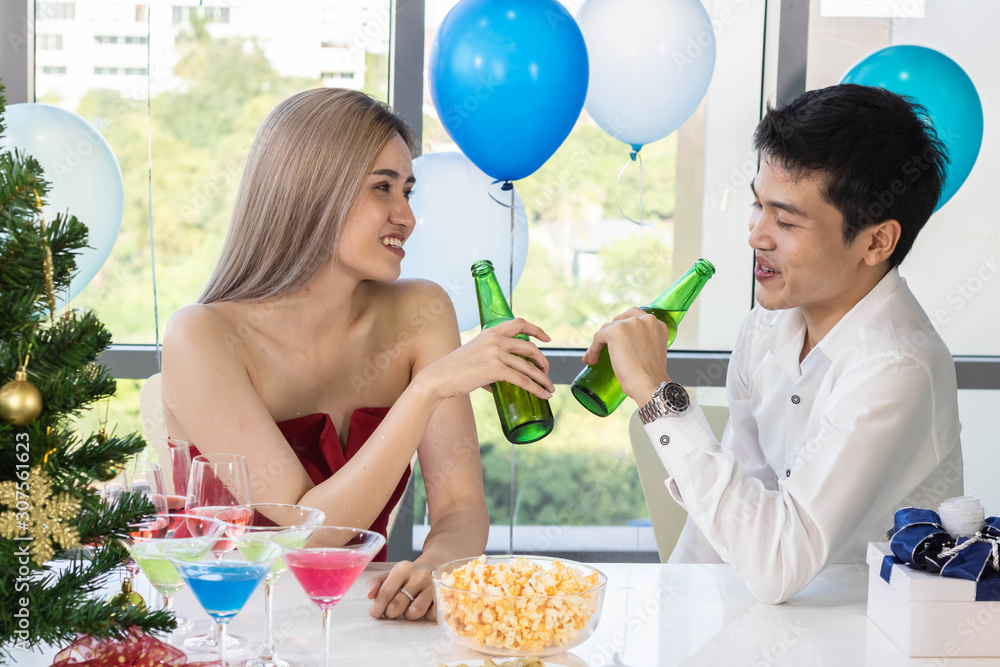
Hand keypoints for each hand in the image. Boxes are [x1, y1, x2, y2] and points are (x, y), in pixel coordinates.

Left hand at [366, 560, 434, 620]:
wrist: (435, 565)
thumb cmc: (409, 575)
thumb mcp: (391, 574)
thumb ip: (376, 583)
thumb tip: (369, 595)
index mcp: (403, 568)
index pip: (384, 593)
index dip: (377, 608)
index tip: (375, 614)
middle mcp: (419, 575)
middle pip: (397, 605)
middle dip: (391, 613)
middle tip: (391, 611)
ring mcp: (433, 586)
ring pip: (414, 612)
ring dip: (408, 616)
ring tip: (408, 608)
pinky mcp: (444, 596)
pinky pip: (430, 616)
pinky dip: (424, 616)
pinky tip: (423, 607)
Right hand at [415, 318, 554, 401]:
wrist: (438, 378)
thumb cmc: (455, 370)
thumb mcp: (476, 355)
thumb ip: (493, 361)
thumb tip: (507, 379)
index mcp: (491, 332)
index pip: (520, 323)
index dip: (537, 330)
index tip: (548, 338)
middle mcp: (495, 340)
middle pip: (530, 348)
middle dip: (543, 362)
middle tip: (547, 372)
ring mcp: (496, 354)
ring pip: (529, 367)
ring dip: (543, 379)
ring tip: (549, 389)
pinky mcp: (495, 370)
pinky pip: (522, 380)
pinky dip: (536, 389)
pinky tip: (542, 394)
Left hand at [582, 307, 670, 402]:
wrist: (649, 384)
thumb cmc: (650, 376)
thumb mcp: (651, 351)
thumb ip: (643, 341)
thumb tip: (624, 345)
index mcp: (656, 324)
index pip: (634, 317)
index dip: (623, 327)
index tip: (617, 339)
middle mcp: (645, 320)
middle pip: (619, 321)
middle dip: (609, 334)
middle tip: (604, 347)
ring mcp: (630, 324)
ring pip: (607, 329)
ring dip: (599, 343)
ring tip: (595, 358)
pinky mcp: (616, 331)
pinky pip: (599, 337)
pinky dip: (593, 349)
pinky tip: (593, 359)